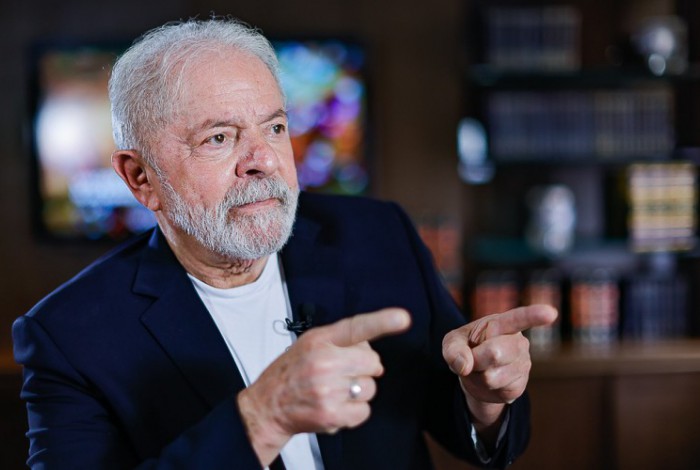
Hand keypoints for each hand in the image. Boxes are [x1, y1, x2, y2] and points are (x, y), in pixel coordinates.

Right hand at [237, 307, 410, 465]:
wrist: (268, 405)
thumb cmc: (292, 371)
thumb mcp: (310, 342)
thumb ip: (341, 339)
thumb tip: (371, 349)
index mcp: (320, 340)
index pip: (356, 327)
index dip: (382, 321)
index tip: (402, 318)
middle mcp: (324, 362)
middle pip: (372, 362)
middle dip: (363, 368)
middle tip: (342, 372)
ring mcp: (328, 390)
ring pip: (370, 388)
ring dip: (358, 391)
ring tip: (334, 390)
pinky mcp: (331, 414)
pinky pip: (364, 411)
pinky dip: (354, 411)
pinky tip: (335, 405)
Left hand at [442, 304, 556, 436]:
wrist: (474, 374)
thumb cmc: (465, 348)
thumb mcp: (452, 342)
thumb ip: (453, 349)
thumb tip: (465, 365)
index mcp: (502, 323)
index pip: (519, 318)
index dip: (534, 315)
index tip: (551, 313)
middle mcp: (518, 342)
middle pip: (495, 353)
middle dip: (476, 359)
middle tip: (473, 357)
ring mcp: (522, 364)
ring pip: (492, 376)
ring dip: (478, 375)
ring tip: (481, 368)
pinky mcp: (520, 385)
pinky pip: (496, 390)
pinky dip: (484, 387)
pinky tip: (489, 380)